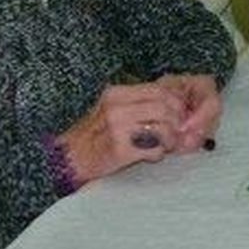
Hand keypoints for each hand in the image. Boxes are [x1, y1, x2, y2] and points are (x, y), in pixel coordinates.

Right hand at [56, 76, 220, 183]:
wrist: (68, 158)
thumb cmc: (94, 133)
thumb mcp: (111, 108)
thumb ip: (138, 102)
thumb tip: (173, 102)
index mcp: (116, 94)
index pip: (159, 90)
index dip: (175, 102)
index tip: (180, 113)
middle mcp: (116, 108)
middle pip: (164, 108)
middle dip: (177, 121)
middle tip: (177, 132)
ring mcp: (117, 129)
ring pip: (163, 128)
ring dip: (170, 139)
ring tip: (166, 145)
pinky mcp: (119, 150)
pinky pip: (153, 149)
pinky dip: (158, 153)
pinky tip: (151, 155)